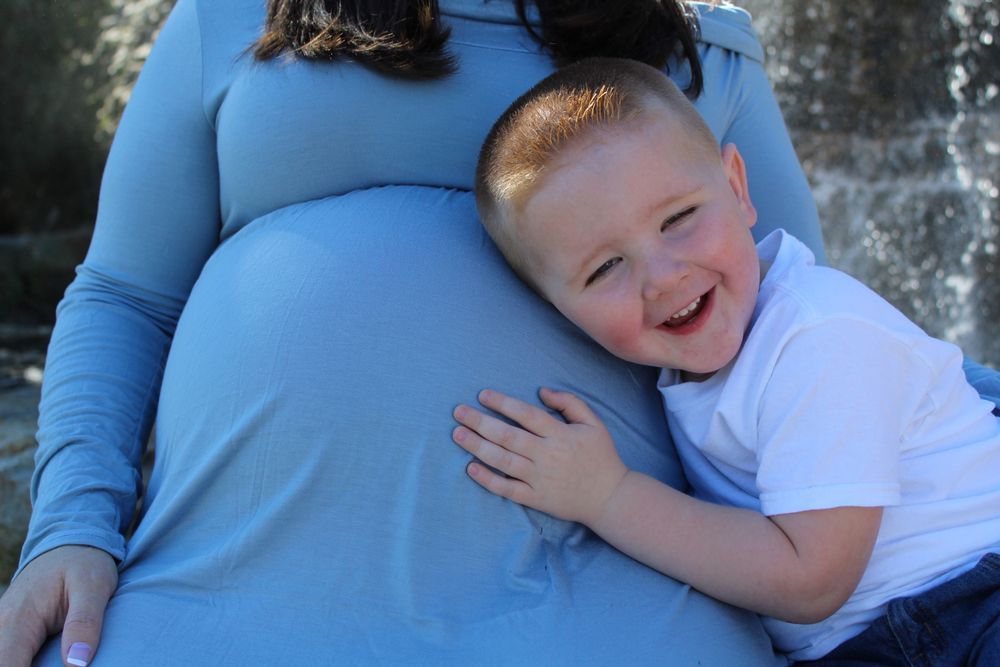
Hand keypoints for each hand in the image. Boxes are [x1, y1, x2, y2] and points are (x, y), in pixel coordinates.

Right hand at [0, 545, 117, 666]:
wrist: (70, 546)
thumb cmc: (83, 563)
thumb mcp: (93, 586)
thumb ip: (84, 623)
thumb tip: (76, 665)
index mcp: (18, 620)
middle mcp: (2, 628)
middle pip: (4, 666)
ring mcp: (3, 633)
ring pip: (6, 660)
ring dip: (27, 666)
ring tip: (64, 662)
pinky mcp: (11, 636)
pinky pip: (12, 656)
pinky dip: (27, 661)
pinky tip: (50, 662)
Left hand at [452, 387, 627, 526]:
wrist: (610, 497)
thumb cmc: (601, 456)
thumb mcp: (593, 423)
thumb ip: (570, 402)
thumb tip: (541, 391)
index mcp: (560, 434)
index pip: (526, 414)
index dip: (502, 403)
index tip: (482, 395)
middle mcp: (547, 455)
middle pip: (507, 436)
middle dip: (480, 422)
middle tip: (458, 411)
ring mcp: (539, 478)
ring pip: (502, 460)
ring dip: (477, 446)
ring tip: (457, 433)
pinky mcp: (535, 498)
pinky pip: (507, 488)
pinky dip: (488, 479)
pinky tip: (470, 468)